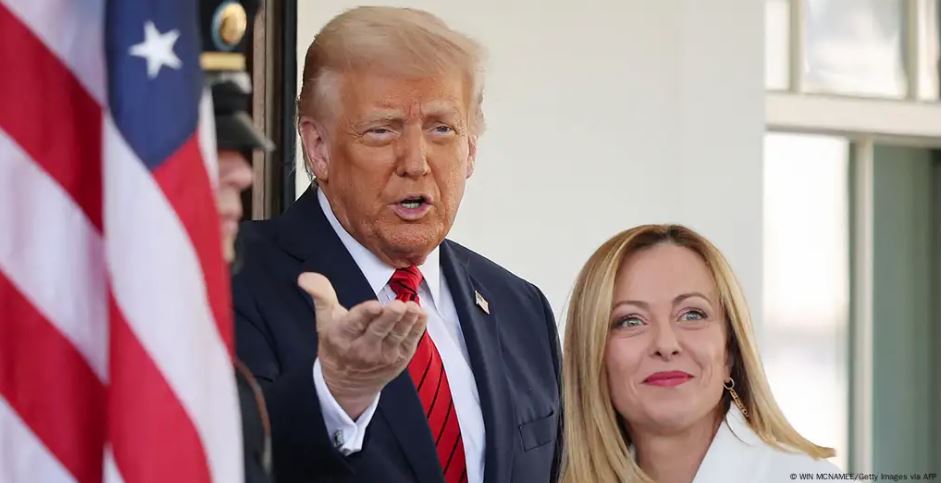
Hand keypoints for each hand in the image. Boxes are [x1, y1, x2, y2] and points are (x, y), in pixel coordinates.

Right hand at [298, 272, 426, 418]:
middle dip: (389, 318)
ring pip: (397, 336)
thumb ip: (321, 295)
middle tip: (399, 305)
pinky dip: (417, 329)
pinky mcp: (399, 360)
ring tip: (413, 308)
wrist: (348, 385)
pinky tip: (421, 314)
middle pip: (379, 331)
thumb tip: (305, 277)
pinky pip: (410, 343)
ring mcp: (383, 356)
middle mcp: (363, 349)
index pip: (354, 323)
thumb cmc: (337, 345)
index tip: (374, 305)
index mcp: (342, 336)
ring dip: (407, 322)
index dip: (365, 314)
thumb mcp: (325, 321)